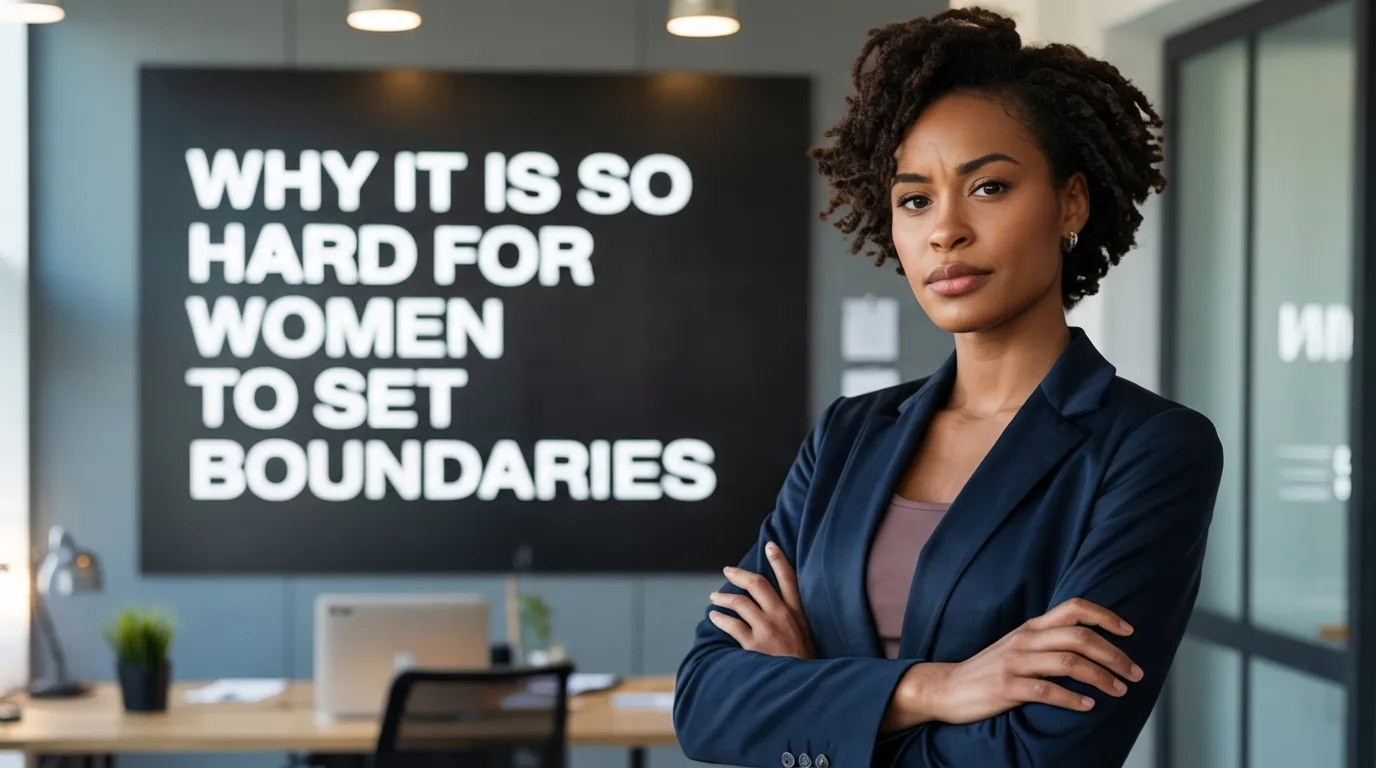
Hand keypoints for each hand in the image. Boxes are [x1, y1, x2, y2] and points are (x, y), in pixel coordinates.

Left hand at [708, 542, 816, 658]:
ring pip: (739, 602)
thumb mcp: (808, 634)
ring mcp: (767, 628)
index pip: (789, 579)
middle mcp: (782, 615)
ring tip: (715, 597)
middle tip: (728, 570)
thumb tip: (777, 605)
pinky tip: (714, 617)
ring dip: (723, 596)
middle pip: (757, 583)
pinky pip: (731, 625)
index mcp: (798, 612)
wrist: (805, 685)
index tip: (770, 545)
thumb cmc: (805, 662)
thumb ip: (795, 617)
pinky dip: (719, 618)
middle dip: (739, 574)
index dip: (779, 559)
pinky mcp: (754, 644)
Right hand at [892, 598, 1142, 727]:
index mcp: (1031, 627)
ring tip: (1119, 691)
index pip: (1074, 608)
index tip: (1129, 632)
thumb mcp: (1018, 647)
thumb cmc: (989, 670)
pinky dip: (1072, 699)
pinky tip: (1088, 707)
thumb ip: (1047, 641)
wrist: (947, 687)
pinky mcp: (1006, 687)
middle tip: (1135, 673)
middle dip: (1114, 654)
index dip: (1106, 616)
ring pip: (1069, 663)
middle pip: (1080, 637)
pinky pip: (1046, 691)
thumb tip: (1089, 645)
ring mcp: (1015, 663)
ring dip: (1101, 677)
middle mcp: (1025, 640)